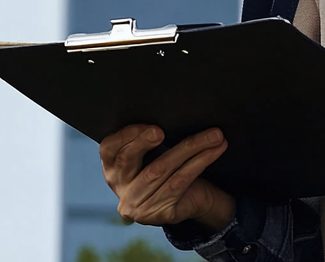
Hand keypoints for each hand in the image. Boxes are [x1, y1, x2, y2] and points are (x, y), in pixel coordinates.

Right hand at [99, 124, 234, 230]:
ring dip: (190, 148)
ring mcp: (138, 205)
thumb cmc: (174, 169)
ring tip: (214, 135)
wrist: (196, 200)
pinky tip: (215, 149)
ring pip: (160, 170)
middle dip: (145, 142)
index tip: (147, 125)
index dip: (125, 136)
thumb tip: (171, 109)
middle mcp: (121, 188)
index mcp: (114, 169)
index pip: (108, 149)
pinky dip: (200, 162)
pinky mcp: (159, 214)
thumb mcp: (158, 153)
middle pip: (128, 161)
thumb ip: (153, 138)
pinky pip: (180, 182)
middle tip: (163, 131)